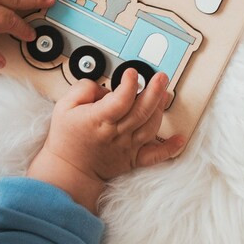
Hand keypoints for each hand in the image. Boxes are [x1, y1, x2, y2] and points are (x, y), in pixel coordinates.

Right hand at [26, 70, 185, 213]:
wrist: (68, 170)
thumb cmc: (66, 140)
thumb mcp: (64, 107)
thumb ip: (83, 89)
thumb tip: (103, 86)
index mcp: (99, 120)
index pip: (120, 100)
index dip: (129, 84)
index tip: (132, 72)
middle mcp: (116, 133)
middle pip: (141, 110)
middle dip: (155, 91)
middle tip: (161, 77)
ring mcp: (127, 147)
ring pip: (150, 126)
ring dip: (161, 108)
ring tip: (165, 93)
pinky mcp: (133, 158)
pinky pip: (155, 155)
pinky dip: (170, 148)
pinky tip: (179, 138)